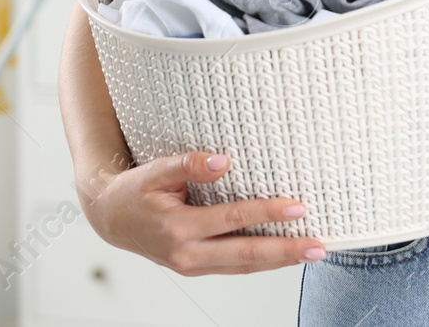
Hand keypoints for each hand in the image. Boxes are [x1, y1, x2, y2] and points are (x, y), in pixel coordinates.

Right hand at [78, 151, 325, 274]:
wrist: (110, 219)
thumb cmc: (134, 191)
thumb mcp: (155, 171)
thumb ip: (187, 164)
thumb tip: (222, 161)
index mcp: (178, 228)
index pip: (233, 220)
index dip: (267, 213)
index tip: (297, 207)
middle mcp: (187, 254)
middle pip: (246, 254)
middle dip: (285, 251)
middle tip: (319, 246)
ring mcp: (192, 266)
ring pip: (244, 267)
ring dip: (280, 262)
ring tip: (312, 253)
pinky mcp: (196, 268)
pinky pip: (235, 268)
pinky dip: (262, 263)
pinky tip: (284, 256)